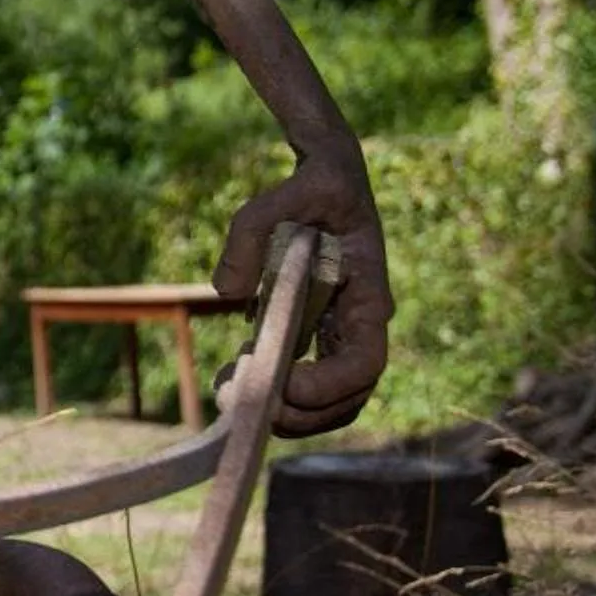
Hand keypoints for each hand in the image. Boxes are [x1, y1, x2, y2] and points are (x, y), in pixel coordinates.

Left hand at [211, 150, 391, 435]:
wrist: (327, 180)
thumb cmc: (316, 184)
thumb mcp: (292, 188)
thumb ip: (253, 227)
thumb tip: (226, 291)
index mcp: (368, 295)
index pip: (365, 363)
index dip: (331, 386)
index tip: (285, 383)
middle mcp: (360, 324)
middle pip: (349, 397)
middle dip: (302, 414)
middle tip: (246, 405)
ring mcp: (339, 333)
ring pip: (328, 400)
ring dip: (285, 411)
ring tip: (230, 391)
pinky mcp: (314, 333)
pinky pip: (303, 379)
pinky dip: (273, 388)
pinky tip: (232, 371)